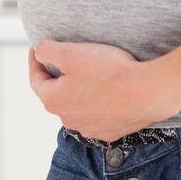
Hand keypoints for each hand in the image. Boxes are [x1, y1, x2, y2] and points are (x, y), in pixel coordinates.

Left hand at [28, 40, 177, 142]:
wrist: (146, 92)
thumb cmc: (109, 72)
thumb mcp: (70, 53)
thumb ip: (47, 50)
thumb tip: (39, 51)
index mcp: (54, 101)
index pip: (36, 79)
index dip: (34, 61)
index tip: (36, 49)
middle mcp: (68, 119)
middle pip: (56, 94)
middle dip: (57, 76)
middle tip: (64, 59)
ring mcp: (89, 128)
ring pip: (77, 105)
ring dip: (78, 90)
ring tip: (89, 73)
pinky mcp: (109, 130)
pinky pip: (97, 114)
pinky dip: (97, 101)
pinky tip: (107, 89)